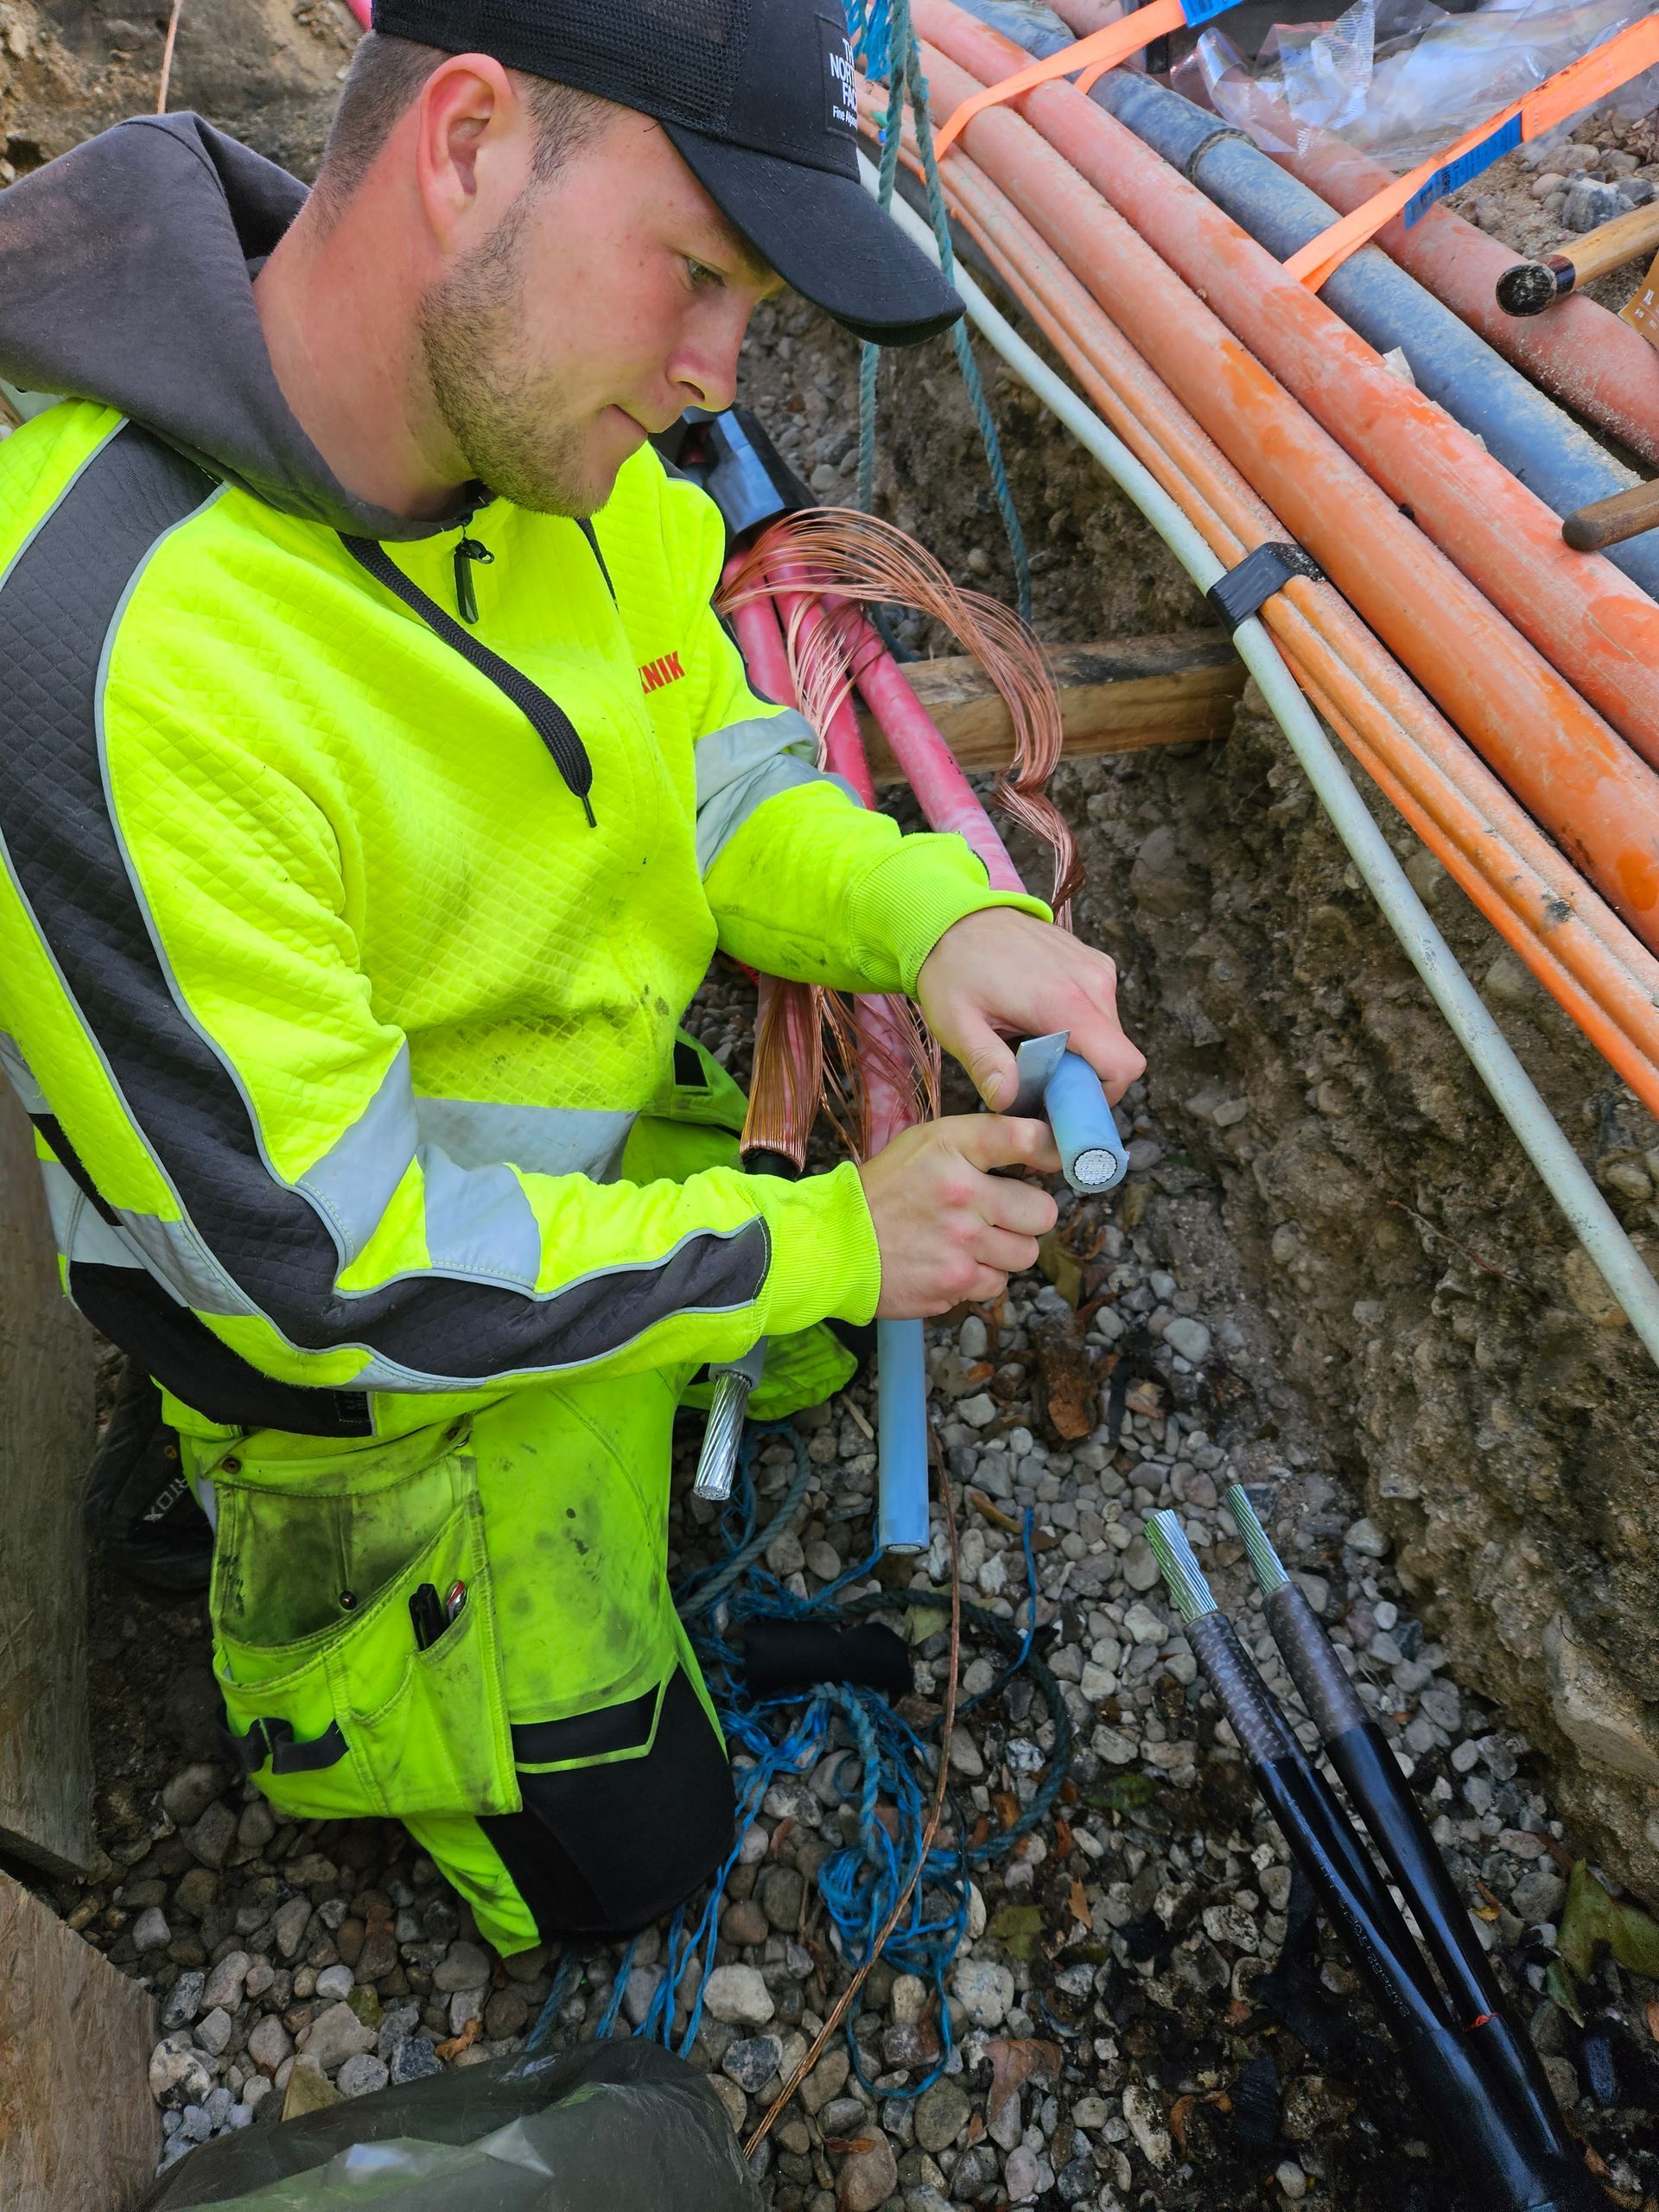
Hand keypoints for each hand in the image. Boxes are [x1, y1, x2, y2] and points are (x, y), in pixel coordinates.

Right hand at [858, 1115, 1060, 1318]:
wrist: (833, 1245)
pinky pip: (996, 1284)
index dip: (1052, 1150)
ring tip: (968, 1241)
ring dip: (1004, 1250)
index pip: (1026, 1139)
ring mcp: (960, 1245)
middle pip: (1043, 1212)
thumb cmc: (885, 1190)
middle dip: (1026, 1215)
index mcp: (951, 1148)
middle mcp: (961, 1195)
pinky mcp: (955, 1285)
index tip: (1054, 1160)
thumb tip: (1046, 1150)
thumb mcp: (926, 1143)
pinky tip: (950, 1263)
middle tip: (998, 1214)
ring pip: (1025, 1254)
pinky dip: (979, 1278)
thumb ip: (981, 1141)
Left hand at [917, 908, 1144, 1110]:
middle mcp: (1093, 982)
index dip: (1101, 1097)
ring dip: (1078, 1052)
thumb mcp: (957, 1024)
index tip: (1062, 1105)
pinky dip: (1077, 1026)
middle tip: (1036, 1080)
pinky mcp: (1092, 962)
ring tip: (1031, 1046)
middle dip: (1082, 1078)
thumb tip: (1010, 1102)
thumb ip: (987, 1065)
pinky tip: (1037, 1021)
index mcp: (1065, 1001)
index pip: (1122, 1066)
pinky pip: (1100, 1010)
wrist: (953, 915)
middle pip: (1116, 1056)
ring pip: (1108, 1035)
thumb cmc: (952, 970)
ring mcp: (1097, 968)